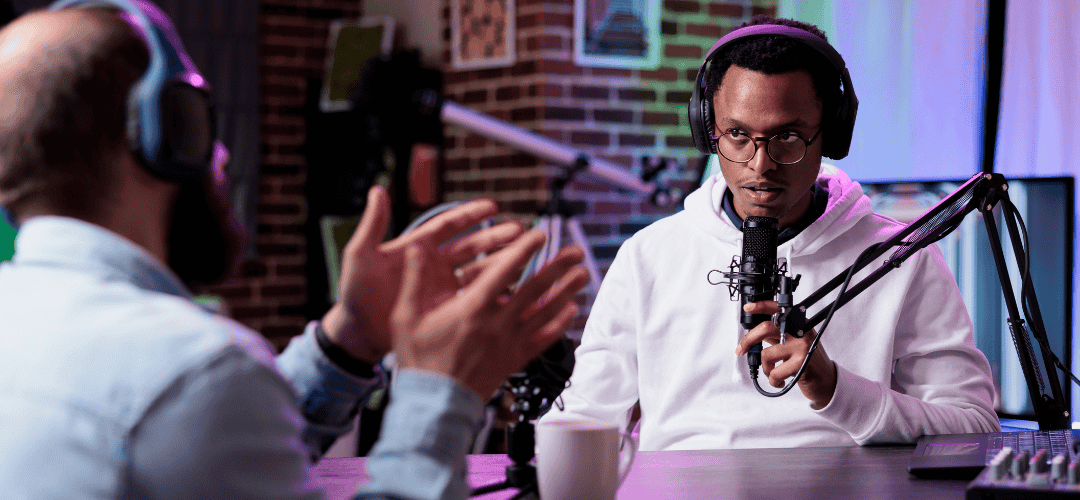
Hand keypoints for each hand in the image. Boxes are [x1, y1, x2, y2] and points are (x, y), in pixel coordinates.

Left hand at [321, 186, 524, 363]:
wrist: (357, 334)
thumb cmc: (355, 294)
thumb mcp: (361, 255)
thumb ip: (373, 224)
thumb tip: (377, 191)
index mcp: (416, 247)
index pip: (448, 225)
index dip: (470, 215)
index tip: (492, 206)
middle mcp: (432, 264)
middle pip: (470, 245)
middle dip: (494, 237)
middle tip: (518, 232)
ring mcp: (440, 286)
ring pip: (476, 269)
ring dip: (498, 262)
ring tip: (522, 257)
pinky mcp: (443, 307)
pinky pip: (471, 296)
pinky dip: (490, 291)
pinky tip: (508, 289)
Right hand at [391, 230, 588, 398]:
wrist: (435, 405)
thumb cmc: (419, 361)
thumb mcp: (406, 318)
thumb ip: (413, 281)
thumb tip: (415, 249)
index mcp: (472, 308)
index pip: (504, 271)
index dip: (524, 250)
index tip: (539, 234)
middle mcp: (498, 323)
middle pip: (535, 290)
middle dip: (557, 267)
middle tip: (575, 250)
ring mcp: (510, 343)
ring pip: (546, 313)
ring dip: (566, 291)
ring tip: (583, 274)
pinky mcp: (516, 360)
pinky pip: (544, 340)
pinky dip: (560, 324)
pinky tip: (571, 310)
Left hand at [735, 301, 836, 407]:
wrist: (826, 379)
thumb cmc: (806, 360)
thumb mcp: (792, 342)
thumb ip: (775, 335)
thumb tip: (753, 332)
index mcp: (798, 323)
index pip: (779, 308)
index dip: (762, 306)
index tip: (748, 307)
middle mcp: (801, 331)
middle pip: (766, 328)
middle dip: (748, 340)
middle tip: (741, 350)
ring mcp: (802, 346)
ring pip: (766, 354)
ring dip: (766, 368)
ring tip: (773, 372)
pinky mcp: (801, 363)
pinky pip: (774, 372)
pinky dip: (773, 380)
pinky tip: (780, 381)